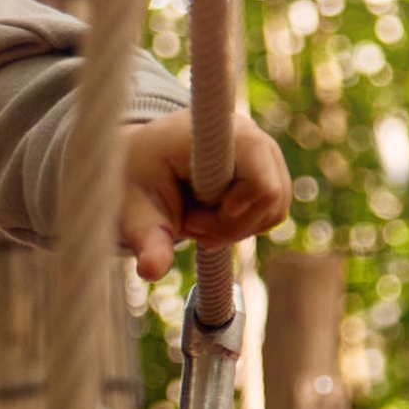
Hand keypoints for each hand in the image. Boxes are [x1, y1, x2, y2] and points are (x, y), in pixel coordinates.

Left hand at [118, 110, 293, 280]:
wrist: (140, 162)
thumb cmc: (135, 181)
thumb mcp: (135, 213)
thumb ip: (147, 240)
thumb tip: (151, 271)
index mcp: (219, 137)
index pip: (261, 184)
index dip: (237, 209)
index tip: (194, 215)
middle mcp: (253, 137)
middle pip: (270, 202)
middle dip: (226, 227)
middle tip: (185, 225)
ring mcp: (265, 154)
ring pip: (274, 211)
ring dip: (233, 229)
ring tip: (193, 220)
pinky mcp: (269, 170)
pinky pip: (272, 212)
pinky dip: (242, 225)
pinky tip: (209, 218)